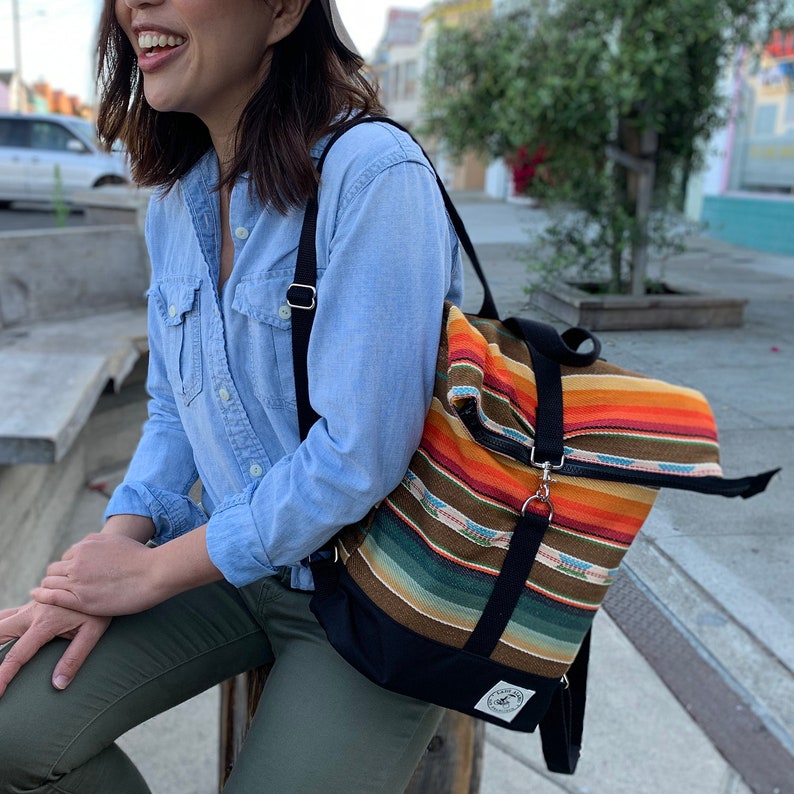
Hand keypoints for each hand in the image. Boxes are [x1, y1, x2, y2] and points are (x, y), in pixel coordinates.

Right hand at [0, 601, 110, 696]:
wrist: (102, 581)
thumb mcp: (92, 633)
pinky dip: (0, 624)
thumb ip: (74, 658)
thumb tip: (58, 684)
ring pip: (0, 620)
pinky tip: (3, 634)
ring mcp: (31, 606)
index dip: (2, 676)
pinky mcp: (34, 602)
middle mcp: (32, 613)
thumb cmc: (99, 609)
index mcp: (44, 624)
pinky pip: (8, 614)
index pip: (16, 655)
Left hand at [31, 533, 164, 616]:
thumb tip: (84, 546)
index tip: (76, 578)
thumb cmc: (140, 558)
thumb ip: (96, 542)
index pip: (66, 558)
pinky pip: (51, 597)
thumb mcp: (116, 540)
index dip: (69, 568)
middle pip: (54, 570)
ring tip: (53, 596)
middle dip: (57, 578)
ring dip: (50, 587)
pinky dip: (42, 595)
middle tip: (64, 588)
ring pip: (49, 582)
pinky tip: (36, 596)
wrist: (155, 573)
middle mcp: (78, 561)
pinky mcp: (81, 600)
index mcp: (86, 546)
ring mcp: (78, 581)